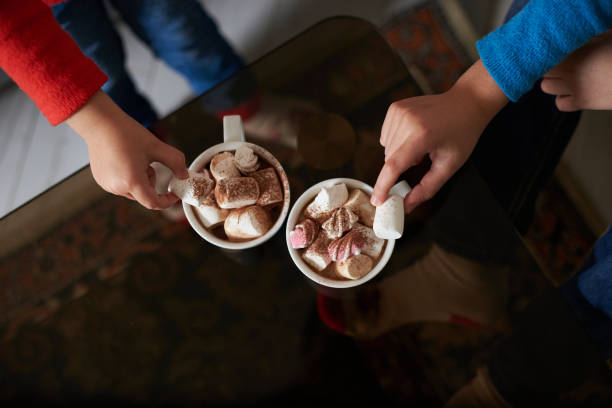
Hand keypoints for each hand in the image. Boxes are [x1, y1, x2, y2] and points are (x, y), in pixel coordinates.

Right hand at [66, 91, 188, 208]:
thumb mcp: (157, 147)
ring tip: (134, 158)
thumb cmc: (127, 133)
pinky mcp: (101, 180)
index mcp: (132, 182)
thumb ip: (175, 162)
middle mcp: (117, 187)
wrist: (100, 123)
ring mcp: (106, 185)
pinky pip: (121, 184)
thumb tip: (184, 175)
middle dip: (151, 181)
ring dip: (140, 179)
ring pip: (132, 190)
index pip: (153, 203)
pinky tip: (124, 159)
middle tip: (149, 162)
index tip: (174, 194)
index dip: (167, 201)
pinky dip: (128, 177)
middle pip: (143, 195)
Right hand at [371, 60, 507, 212]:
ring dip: (399, 154)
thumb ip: (426, 188)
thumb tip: (406, 206)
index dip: (383, 186)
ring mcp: (399, 112)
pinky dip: (396, 141)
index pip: (394, 166)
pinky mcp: (395, 108)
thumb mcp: (449, 165)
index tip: (377, 202)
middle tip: (422, 160)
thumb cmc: (462, 134)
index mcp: (422, 135)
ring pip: (386, 149)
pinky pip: (386, 136)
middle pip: (389, 159)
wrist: (466, 103)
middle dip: (400, 168)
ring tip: (421, 144)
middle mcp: (407, 121)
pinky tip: (413, 135)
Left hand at [542, 30, 611, 110]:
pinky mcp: (582, 102)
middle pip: (544, 70)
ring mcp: (574, 88)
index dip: (551, 54)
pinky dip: (563, 99)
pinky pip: (560, 104)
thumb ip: (587, 39)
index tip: (559, 53)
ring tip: (567, 78)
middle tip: (563, 65)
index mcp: (575, 51)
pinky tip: (573, 92)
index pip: (546, 54)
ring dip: (553, 82)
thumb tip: (577, 39)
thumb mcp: (606, 37)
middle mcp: (570, 70)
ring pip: (546, 87)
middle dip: (551, 67)